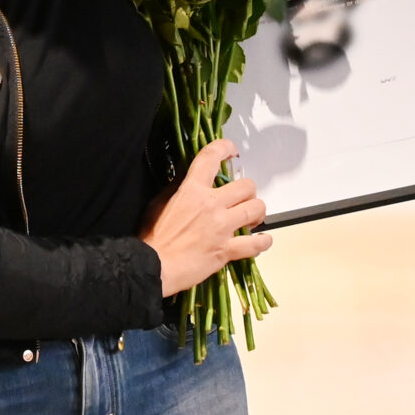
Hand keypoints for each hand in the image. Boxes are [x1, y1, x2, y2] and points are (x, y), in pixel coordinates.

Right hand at [139, 139, 272, 297]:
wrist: (152, 266)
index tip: (231, 151)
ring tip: (252, 218)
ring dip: (257, 212)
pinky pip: (255, 244)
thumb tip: (188, 172)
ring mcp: (222, 227)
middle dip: (248, 191)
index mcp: (192, 190)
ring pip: (256, 209)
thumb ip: (178, 185)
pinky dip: (262, 242)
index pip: (211, 157)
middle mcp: (211, 204)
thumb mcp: (159, 202)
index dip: (225, 148)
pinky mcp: (226, 250)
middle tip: (243, 198)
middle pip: (246, 186)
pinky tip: (263, 240)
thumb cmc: (152, 236)